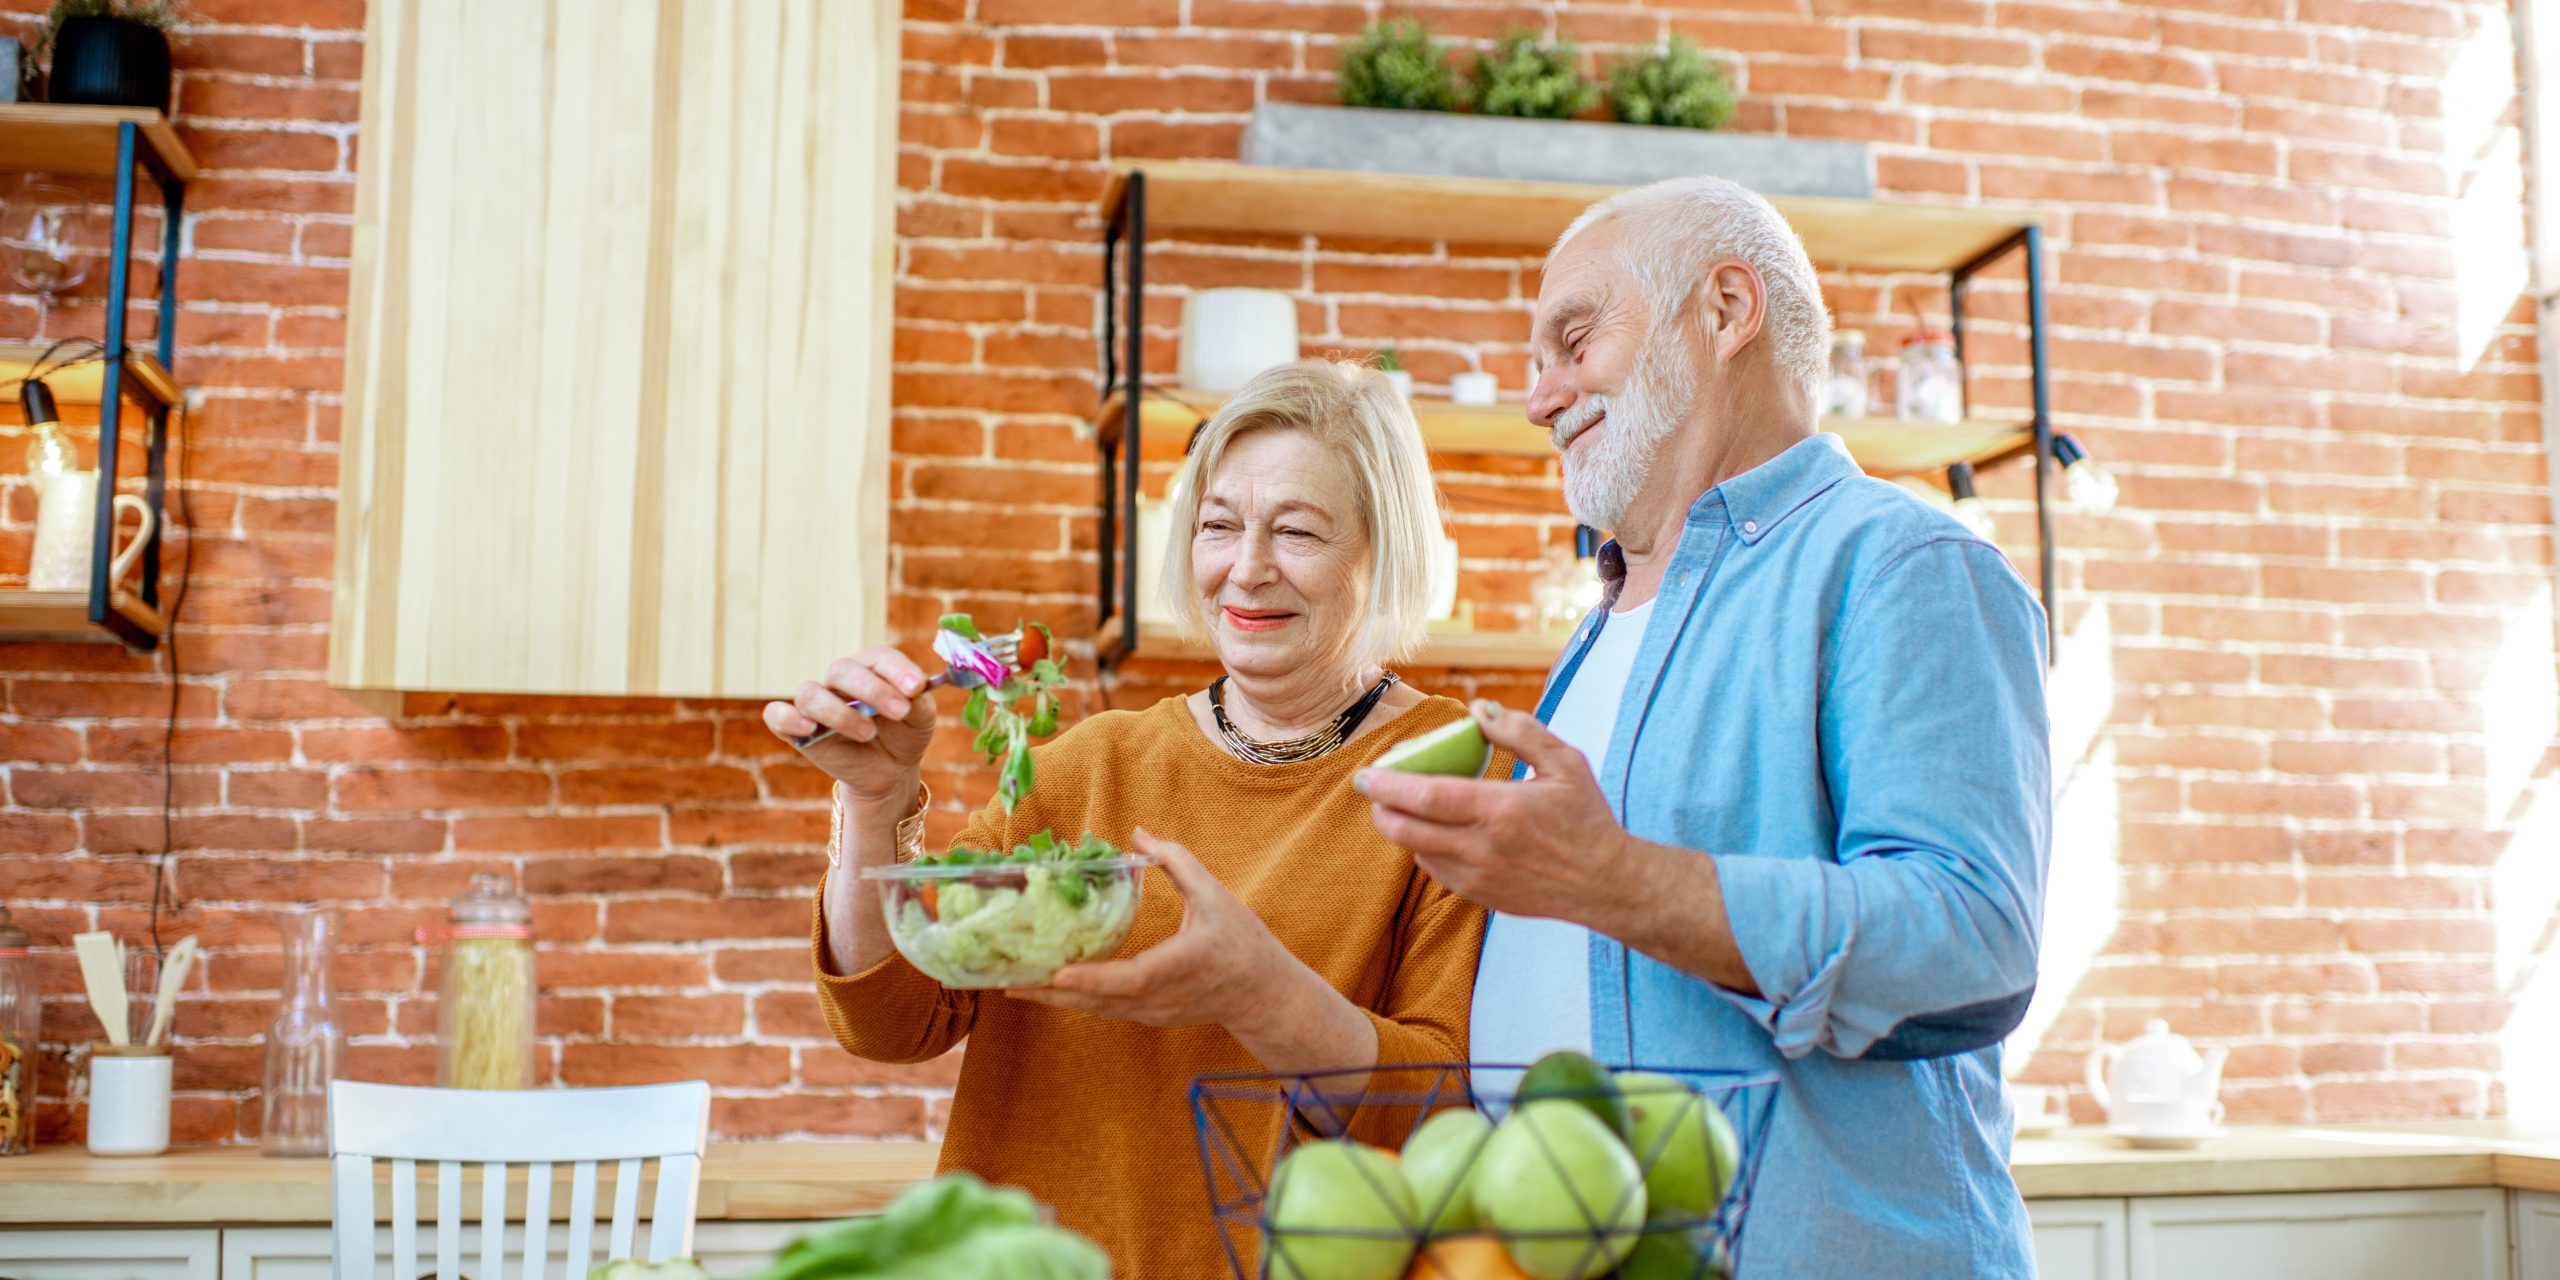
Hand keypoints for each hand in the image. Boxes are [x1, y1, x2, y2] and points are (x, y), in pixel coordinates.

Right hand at [762, 645, 936, 805]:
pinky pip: (777, 715)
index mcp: (871, 668)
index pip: (878, 657)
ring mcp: (817, 703)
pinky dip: (788, 718)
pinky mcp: (796, 729)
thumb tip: (914, 688)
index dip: (896, 669)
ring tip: (869, 733)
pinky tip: (809, 728)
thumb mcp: (921, 719)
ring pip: (811, 693)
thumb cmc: (905, 734)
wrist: (890, 771)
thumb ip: (919, 701)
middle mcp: (840, 680)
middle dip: (873, 690)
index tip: (916, 687)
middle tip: (900, 711)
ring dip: (841, 713)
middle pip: (842, 670)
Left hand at [1008, 830, 1292, 1030]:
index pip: (1132, 978)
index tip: (1059, 974)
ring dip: (1059, 1001)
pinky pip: (1107, 1010)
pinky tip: (1050, 988)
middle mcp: (1163, 997)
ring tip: (1016, 986)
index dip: (1094, 979)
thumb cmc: (1243, 943)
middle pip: (1101, 1002)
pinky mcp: (1149, 1017)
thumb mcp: (1217, 896)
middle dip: (1054, 995)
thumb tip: (1138, 835)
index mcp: (1182, 964)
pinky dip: (1077, 1000)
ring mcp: (1154, 1013)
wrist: (1263, 994)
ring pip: (1098, 1010)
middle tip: (1009, 983)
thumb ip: (1178, 862)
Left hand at [1355, 699, 1630, 920]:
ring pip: (1417, 852)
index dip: (1387, 784)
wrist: (1607, 884)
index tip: (1364, 773)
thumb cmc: (1587, 818)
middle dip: (1380, 808)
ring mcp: (1479, 878)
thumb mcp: (1565, 763)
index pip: (1425, 796)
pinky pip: (1436, 871)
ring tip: (1401, 805)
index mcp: (1499, 810)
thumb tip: (1478, 709)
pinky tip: (1434, 831)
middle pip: (1406, 830)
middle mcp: (1482, 848)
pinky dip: (1425, 848)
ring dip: (1402, 828)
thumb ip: (1520, 732)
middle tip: (1373, 789)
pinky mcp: (1481, 896)